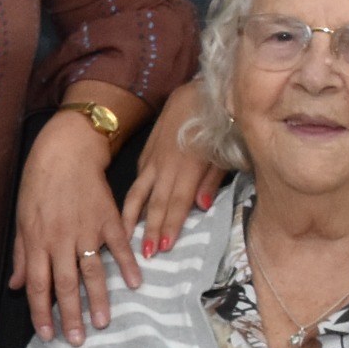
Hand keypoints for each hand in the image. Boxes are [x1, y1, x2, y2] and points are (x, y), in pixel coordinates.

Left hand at [12, 109, 143, 343]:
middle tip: (77, 340)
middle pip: (65, 285)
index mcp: (38, 241)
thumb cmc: (39, 185)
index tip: (48, 335)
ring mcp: (86, 229)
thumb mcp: (22, 219)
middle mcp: (61, 239)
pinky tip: (136, 284)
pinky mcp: (108, 218)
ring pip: (92, 271)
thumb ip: (22, 255)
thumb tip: (15, 286)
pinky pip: (119, 246)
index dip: (41, 312)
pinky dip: (128, 265)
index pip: (38, 285)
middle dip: (70, 316)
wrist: (66, 151)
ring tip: (103, 322)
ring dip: (98, 299)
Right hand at [125, 83, 233, 259]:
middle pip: (156, 202)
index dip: (169, 225)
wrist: (197, 92)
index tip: (163, 247)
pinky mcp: (148, 152)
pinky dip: (132, 197)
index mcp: (188, 166)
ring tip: (126, 238)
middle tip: (144, 255)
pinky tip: (127, 211)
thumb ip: (212, 178)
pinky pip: (138, 178)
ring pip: (140, 192)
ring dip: (133, 217)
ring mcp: (154, 158)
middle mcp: (167, 165)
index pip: (177, 202)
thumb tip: (202, 205)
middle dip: (150, 229)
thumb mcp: (223, 150)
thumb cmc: (218, 124)